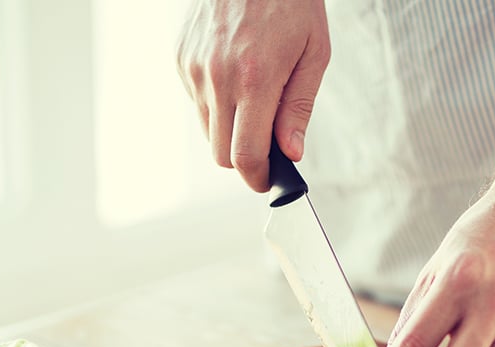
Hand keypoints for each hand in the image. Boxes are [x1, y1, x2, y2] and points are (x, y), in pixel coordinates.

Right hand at [176, 0, 330, 191]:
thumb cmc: (291, 1)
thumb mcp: (314, 52)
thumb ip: (299, 108)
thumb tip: (291, 153)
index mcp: (255, 79)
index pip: (246, 155)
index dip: (257, 178)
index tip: (267, 181)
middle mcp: (218, 77)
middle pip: (221, 154)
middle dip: (245, 160)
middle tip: (267, 146)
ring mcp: (194, 68)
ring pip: (207, 131)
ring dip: (230, 131)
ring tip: (254, 99)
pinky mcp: (181, 58)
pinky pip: (197, 102)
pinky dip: (216, 104)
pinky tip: (235, 76)